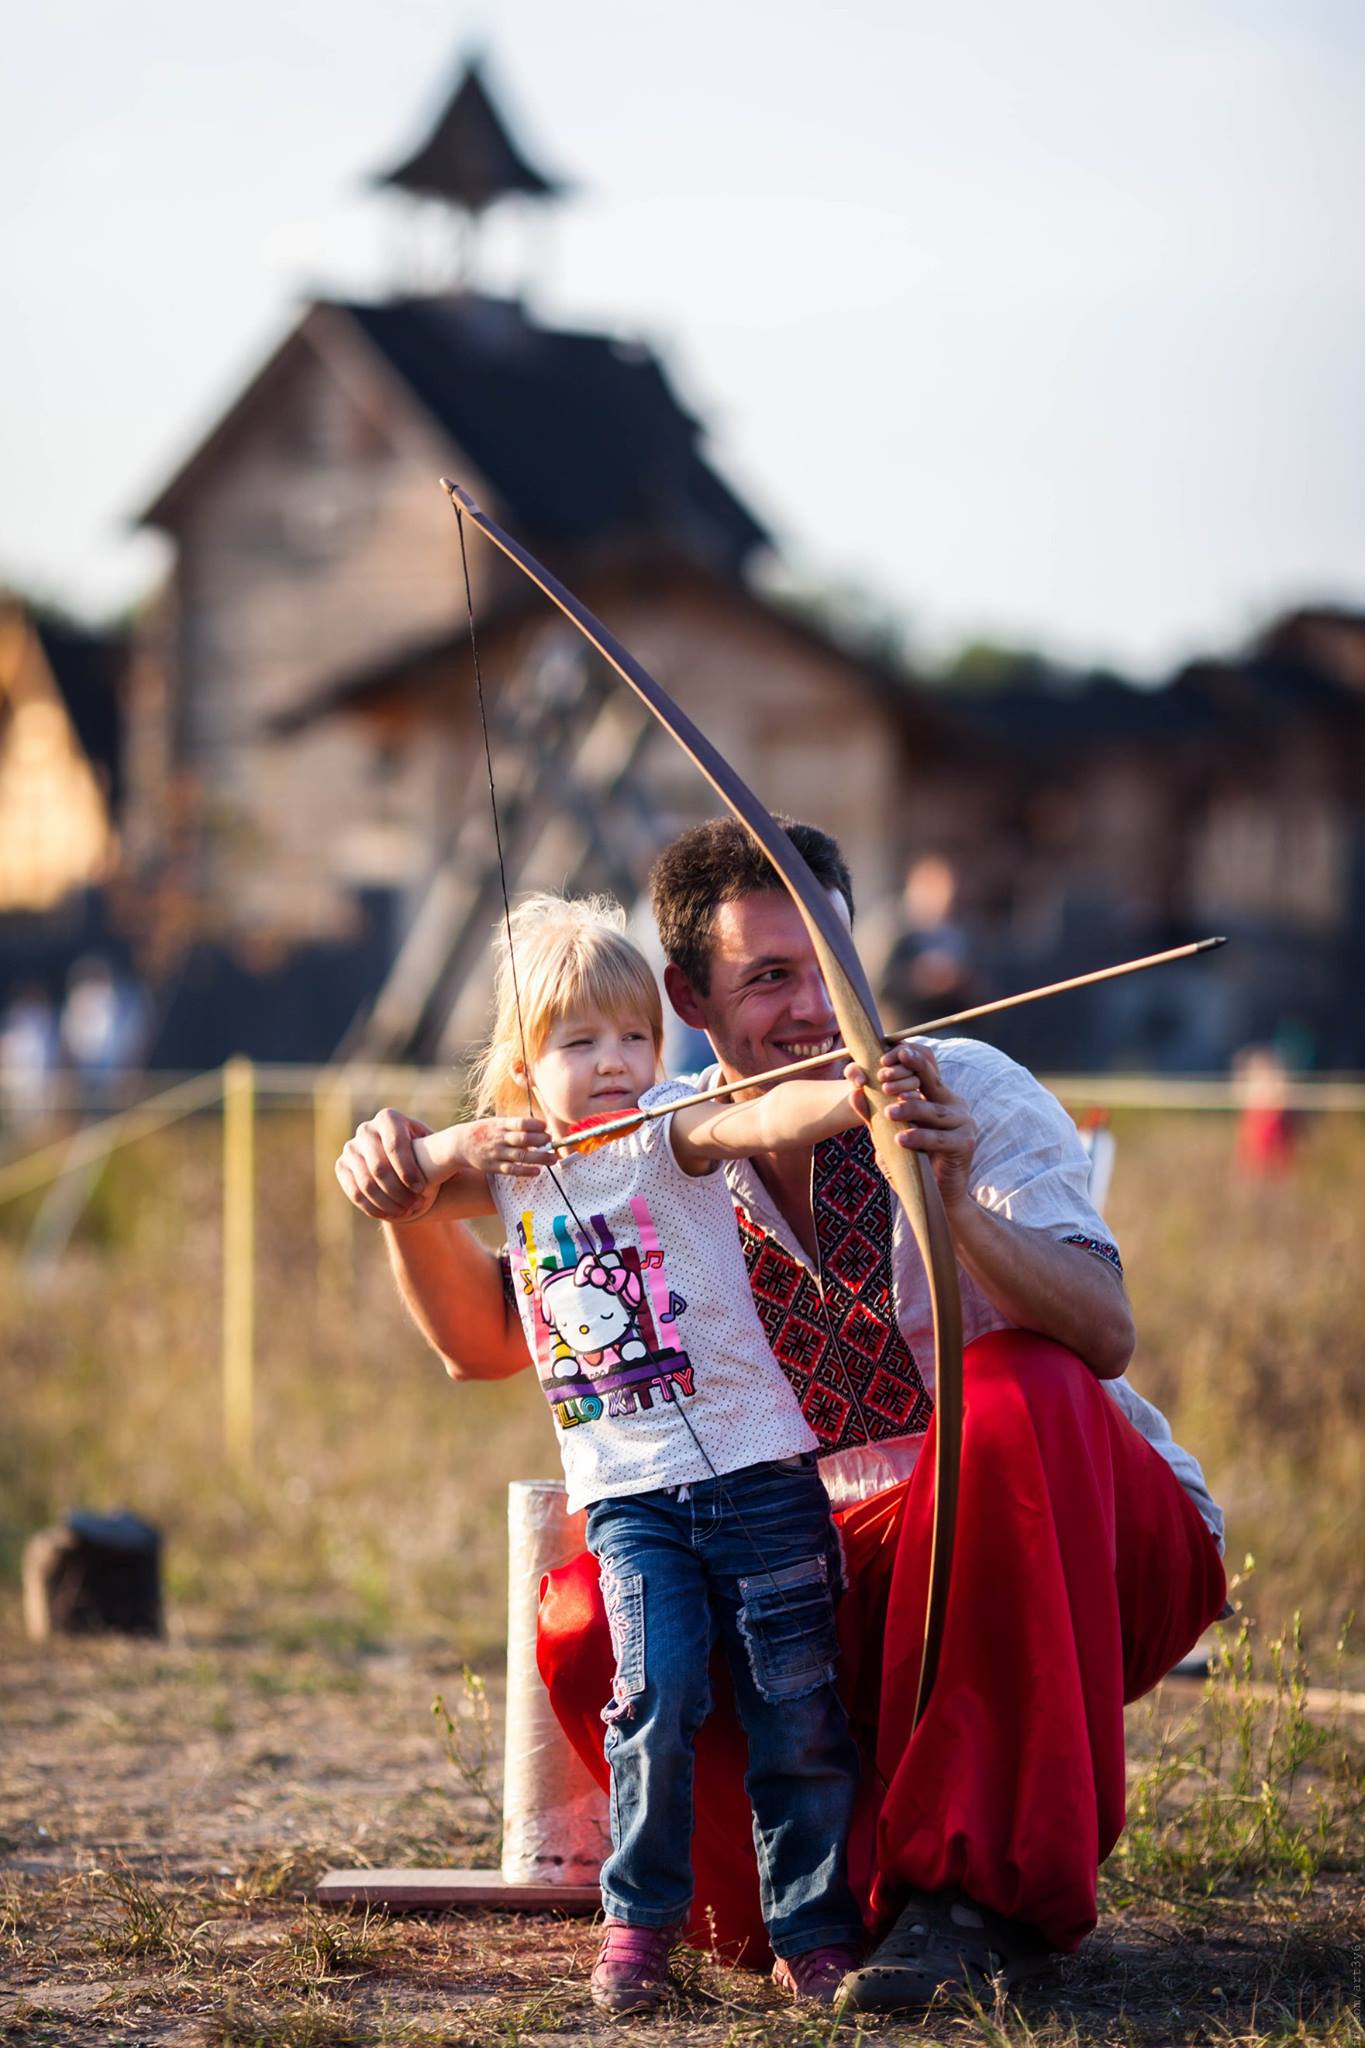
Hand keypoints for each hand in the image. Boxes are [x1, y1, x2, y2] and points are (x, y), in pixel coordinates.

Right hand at [336, 1108, 437, 1222]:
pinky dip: (374, 1208)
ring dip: (388, 1202)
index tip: (422, 1189)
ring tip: (407, 1213)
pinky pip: (355, 1192)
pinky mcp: (342, 1167)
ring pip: (366, 1183)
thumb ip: (447, 1147)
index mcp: (389, 1118)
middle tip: (416, 1206)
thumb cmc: (427, 1155)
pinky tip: (392, 1215)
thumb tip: (458, 1151)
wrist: (403, 1164)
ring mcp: (351, 1148)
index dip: (408, 1170)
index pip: (395, 1145)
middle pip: (379, 1167)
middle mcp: (366, 1129)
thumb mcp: (437, 1147)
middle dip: (399, 1191)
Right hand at [433, 1116, 555, 1179]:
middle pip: (523, 1139)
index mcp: (501, 1124)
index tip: (546, 1127)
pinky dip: (525, 1171)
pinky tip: (537, 1171)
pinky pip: (512, 1170)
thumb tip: (540, 1126)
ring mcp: (497, 1153)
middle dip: (540, 1140)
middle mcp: (499, 1138)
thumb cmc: (485, 1131)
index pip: (520, 1123)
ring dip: (539, 1158)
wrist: (460, 1144)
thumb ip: (515, 1125)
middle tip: (552, 1141)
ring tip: (553, 1158)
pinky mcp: (494, 1166)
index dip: (535, 1125)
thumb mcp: (497, 1122)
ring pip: (521, 1156)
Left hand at [850, 1043, 977, 1210]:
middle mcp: (953, 1104)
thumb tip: (854, 1092)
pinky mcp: (965, 1143)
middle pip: (931, 1081)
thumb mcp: (888, 1134)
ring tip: (888, 1113)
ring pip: (934, 1111)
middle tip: (882, 1078)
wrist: (935, 1196)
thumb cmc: (912, 1162)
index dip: (906, 1060)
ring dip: (911, 1109)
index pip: (923, 1070)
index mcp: (938, 1097)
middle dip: (908, 1075)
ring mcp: (963, 1122)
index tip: (883, 1057)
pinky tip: (901, 1139)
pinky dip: (920, 1138)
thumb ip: (874, 1115)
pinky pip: (939, 1138)